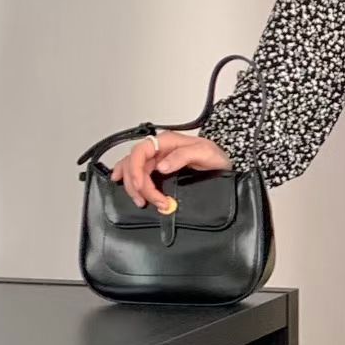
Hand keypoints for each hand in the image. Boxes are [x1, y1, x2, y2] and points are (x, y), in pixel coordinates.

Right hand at [110, 131, 233, 209]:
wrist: (224, 165)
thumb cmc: (216, 157)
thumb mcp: (205, 153)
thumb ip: (183, 156)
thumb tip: (162, 166)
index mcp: (167, 141)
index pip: (141, 151)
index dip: (136, 170)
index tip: (141, 187)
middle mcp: (158, 149)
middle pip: (134, 164)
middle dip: (138, 185)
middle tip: (153, 201)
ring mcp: (156, 158)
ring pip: (132, 169)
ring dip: (134, 187)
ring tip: (144, 202)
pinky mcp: (157, 169)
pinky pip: (136, 171)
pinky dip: (127, 178)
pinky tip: (121, 184)